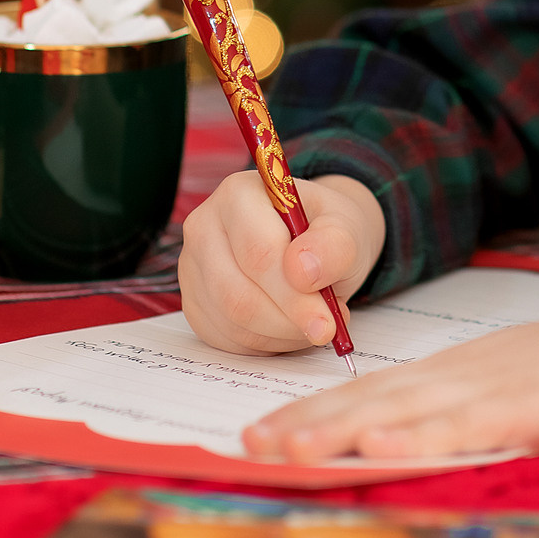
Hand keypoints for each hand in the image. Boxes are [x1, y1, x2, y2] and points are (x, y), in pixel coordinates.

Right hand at [178, 170, 385, 354]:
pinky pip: (225, 338)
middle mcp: (205, 226)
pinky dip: (264, 343)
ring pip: (231, 320)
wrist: (312, 244)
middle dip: (288, 319)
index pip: (258, 253)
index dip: (294, 295)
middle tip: (325, 328)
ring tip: (312, 321)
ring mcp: (192, 267)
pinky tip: (287, 327)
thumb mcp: (346, 229)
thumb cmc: (324, 232)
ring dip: (280, 333)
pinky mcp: (194, 302)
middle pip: (237, 293)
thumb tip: (303, 272)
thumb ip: (333, 245)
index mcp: (239, 194)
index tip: (328, 320)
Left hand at [240, 286, 538, 461]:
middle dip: (306, 423)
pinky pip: (468, 426)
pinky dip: (424, 438)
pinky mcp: (532, 409)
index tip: (263, 430)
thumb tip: (420, 436)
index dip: (314, 411)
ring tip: (288, 450)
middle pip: (369, 400)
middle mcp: (462, 374)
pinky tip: (385, 449)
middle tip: (247, 446)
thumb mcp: (519, 386)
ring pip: (403, 412)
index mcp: (458, 371)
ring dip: (342, 431)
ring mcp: (494, 389)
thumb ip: (472, 409)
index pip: (371, 392)